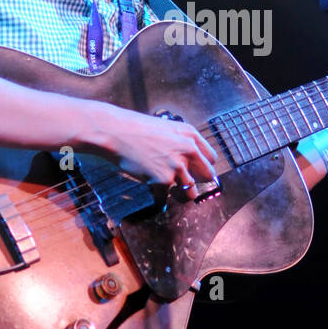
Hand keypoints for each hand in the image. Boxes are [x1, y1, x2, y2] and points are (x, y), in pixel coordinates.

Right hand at [94, 104, 218, 198]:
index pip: (211, 158)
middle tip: (188, 184)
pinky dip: (159, 200)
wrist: (116, 132)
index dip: (204, 166)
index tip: (198, 172)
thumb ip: (181, 142)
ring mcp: (176, 167)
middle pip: (207, 176)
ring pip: (190, 192)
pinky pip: (165, 198)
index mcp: (190, 135)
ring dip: (182, 195)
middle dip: (198, 182)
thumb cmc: (137, 128)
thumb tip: (189, 159)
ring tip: (174, 194)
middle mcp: (188, 151)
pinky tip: (156, 198)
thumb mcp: (166, 128)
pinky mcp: (162, 181)